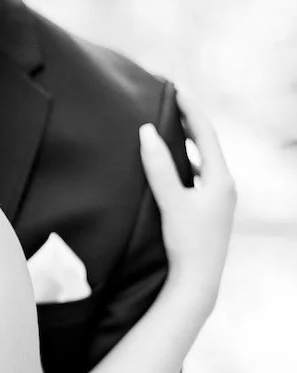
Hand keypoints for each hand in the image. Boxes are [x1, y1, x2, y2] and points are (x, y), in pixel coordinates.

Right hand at [140, 91, 235, 310]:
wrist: (196, 282)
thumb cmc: (186, 243)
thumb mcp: (171, 201)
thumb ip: (159, 167)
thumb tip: (146, 132)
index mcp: (221, 179)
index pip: (206, 134)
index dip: (191, 111)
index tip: (177, 90)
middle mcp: (225, 187)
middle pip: (208, 146)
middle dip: (191, 124)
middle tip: (173, 104)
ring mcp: (219, 201)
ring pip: (204, 163)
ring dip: (189, 145)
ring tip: (172, 129)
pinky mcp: (210, 213)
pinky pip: (199, 178)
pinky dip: (187, 166)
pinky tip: (174, 170)